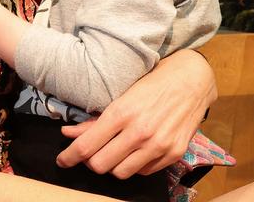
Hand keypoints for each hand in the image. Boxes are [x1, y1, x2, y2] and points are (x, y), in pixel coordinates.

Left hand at [56, 49, 215, 178]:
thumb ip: (94, 120)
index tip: (62, 160)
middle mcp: (140, 132)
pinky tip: (135, 151)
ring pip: (121, 173)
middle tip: (91, 153)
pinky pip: (144, 171)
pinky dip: (135, 165)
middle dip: (91, 162)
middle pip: (101, 165)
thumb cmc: (152, 83)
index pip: (86, 147)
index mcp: (122, 113)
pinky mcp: (173, 153)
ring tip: (114, 152)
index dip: (69, 157)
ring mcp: (158, 145)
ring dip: (113, 165)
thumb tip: (68, 134)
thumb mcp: (120, 96)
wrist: (191, 80)